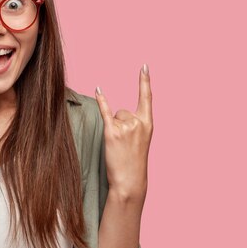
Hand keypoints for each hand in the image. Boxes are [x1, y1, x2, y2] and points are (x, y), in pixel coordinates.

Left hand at [94, 64, 153, 201]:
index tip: (144, 66)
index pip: (147, 97)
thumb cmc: (133, 162)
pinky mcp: (112, 132)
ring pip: (114, 116)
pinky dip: (101, 100)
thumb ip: (135, 125)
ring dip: (113, 128)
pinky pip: (105, 112)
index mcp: (148, 124)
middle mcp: (138, 122)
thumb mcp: (142, 141)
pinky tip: (98, 89)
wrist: (130, 181)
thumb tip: (118, 114)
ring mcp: (125, 127)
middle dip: (120, 124)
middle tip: (123, 144)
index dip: (144, 81)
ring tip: (117, 146)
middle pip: (123, 111)